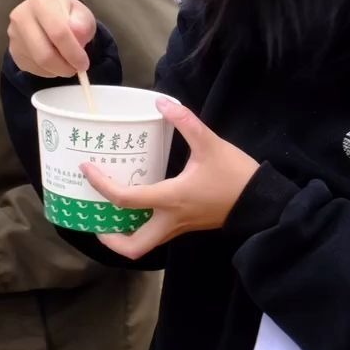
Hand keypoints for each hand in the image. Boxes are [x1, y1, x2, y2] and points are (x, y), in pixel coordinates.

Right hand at [8, 0, 96, 77]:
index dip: (73, 52)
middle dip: (64, 66)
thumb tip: (77, 33)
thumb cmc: (68, 16)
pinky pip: (33, 69)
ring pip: (39, 64)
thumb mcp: (82, 15)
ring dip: (58, 70)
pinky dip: (49, 71)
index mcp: (40, 2)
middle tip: (77, 69)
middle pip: (44, 53)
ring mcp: (15, 36)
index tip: (84, 64)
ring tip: (68, 64)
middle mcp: (21, 17)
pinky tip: (56, 62)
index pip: (58, 32)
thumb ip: (82, 23)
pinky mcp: (14, 51)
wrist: (50, 18)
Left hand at [83, 99, 258, 258]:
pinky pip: (156, 232)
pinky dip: (139, 224)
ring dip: (123, 233)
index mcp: (170, 199)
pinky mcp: (186, 225)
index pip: (125, 199)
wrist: (262, 201)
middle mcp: (170, 220)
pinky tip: (138, 202)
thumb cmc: (235, 176)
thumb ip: (186, 122)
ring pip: (143, 244)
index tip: (87, 169)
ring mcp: (179, 227)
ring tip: (110, 209)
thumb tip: (162, 102)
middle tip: (96, 215)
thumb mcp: (211, 144)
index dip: (101, 185)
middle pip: (133, 247)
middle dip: (109, 237)